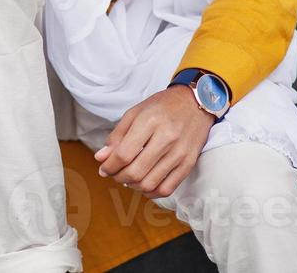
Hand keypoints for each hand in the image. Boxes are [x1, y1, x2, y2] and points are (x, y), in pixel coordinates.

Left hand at [94, 85, 214, 198]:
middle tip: (115, 173)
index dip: (109, 166)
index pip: (124, 154)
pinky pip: (167, 188)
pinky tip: (144, 185)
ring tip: (128, 178)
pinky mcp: (189, 163)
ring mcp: (180, 153)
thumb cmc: (162, 106)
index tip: (104, 168)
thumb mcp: (135, 113)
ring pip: (150, 183)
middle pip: (136, 171)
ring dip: (133, 185)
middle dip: (119, 177)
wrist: (195, 103)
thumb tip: (101, 158)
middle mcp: (166, 138)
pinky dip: (151, 193)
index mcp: (150, 121)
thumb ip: (117, 136)